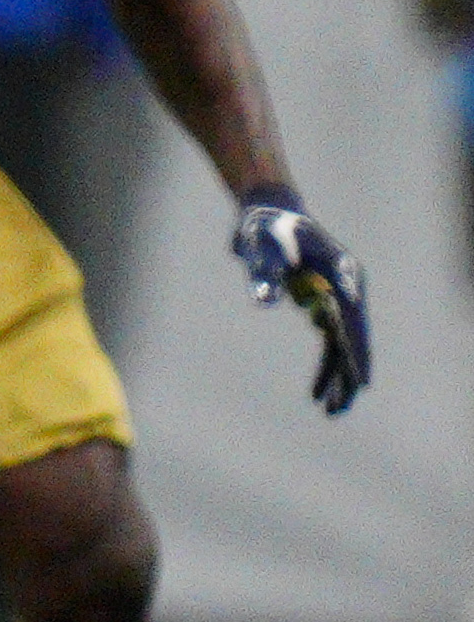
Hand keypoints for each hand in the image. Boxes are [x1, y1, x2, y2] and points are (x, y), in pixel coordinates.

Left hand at [232, 189, 369, 416]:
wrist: (267, 211)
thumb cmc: (265, 228)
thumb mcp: (261, 249)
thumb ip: (264, 274)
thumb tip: (264, 302)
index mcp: (341, 275)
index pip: (352, 322)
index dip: (356, 353)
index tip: (360, 382)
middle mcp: (346, 288)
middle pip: (352, 338)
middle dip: (347, 375)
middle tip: (339, 410)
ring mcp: (337, 296)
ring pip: (342, 344)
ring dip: (337, 375)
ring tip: (330, 410)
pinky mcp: (323, 301)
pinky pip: (329, 339)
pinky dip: (326, 362)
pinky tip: (318, 390)